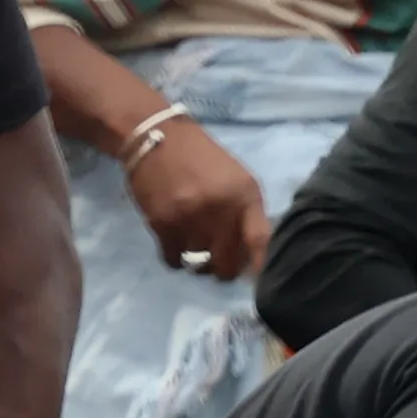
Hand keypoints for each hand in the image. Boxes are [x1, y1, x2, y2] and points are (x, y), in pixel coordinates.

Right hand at [122, 114, 269, 281]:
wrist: (156, 136)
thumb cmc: (202, 158)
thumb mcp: (237, 179)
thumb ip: (246, 213)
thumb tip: (249, 255)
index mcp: (244, 196)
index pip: (259, 241)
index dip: (260, 266)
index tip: (256, 280)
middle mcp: (220, 210)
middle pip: (228, 263)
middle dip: (224, 270)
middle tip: (218, 265)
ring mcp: (189, 218)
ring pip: (199, 263)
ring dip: (197, 260)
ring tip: (193, 246)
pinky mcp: (161, 223)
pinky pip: (173, 259)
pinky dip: (175, 259)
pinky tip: (176, 246)